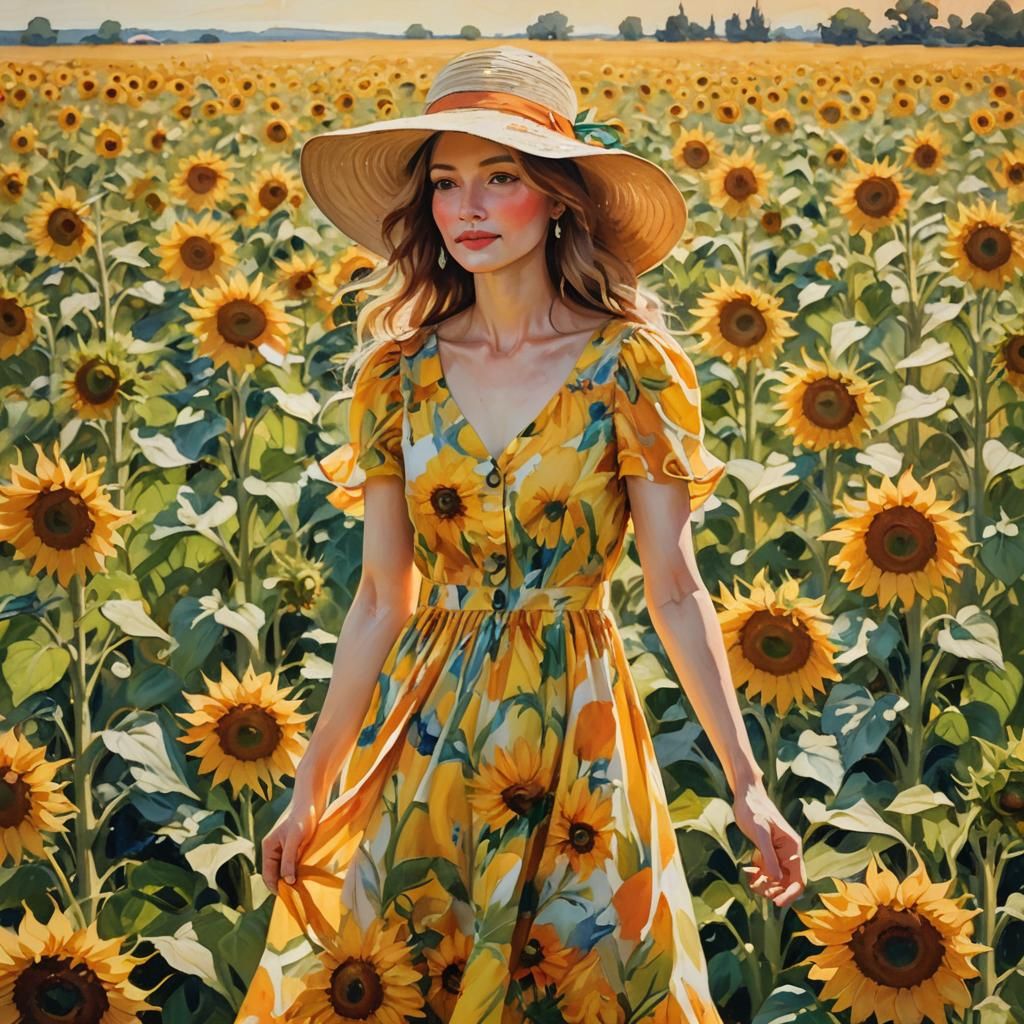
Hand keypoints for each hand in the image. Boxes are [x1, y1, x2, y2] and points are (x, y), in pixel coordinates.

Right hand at [261, 799, 320, 894]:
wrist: (312, 800)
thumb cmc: (302, 817)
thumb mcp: (294, 839)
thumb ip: (289, 860)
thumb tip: (287, 882)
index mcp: (268, 847)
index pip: (268, 875)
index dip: (277, 887)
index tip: (289, 897)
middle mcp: (273, 850)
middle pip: (275, 874)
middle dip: (284, 884)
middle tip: (298, 894)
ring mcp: (283, 848)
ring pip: (284, 870)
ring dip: (292, 878)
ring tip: (303, 886)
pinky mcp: (294, 847)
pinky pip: (292, 863)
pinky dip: (297, 870)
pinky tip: (306, 875)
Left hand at [731, 780, 805, 907]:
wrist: (745, 795)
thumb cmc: (754, 810)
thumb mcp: (760, 832)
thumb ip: (769, 856)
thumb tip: (777, 880)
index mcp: (793, 848)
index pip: (799, 879)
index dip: (790, 894)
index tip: (776, 903)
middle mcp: (788, 853)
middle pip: (787, 883)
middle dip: (774, 890)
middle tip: (756, 888)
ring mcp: (778, 853)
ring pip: (776, 879)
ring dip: (765, 884)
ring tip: (750, 878)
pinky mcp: (767, 852)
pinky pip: (767, 872)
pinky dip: (759, 876)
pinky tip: (748, 872)